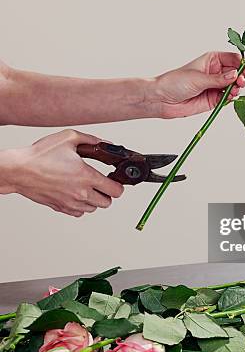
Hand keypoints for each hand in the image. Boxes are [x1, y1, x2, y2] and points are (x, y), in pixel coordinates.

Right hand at [4, 130, 123, 216]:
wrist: (19, 170)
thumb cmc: (39, 156)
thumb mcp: (69, 138)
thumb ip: (91, 140)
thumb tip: (104, 143)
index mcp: (86, 176)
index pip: (116, 190)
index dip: (119, 184)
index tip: (115, 180)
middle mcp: (80, 192)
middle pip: (107, 202)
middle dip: (108, 193)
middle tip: (102, 183)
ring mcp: (70, 202)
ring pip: (93, 209)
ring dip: (94, 200)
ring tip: (87, 187)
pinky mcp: (60, 207)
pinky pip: (78, 213)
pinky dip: (81, 205)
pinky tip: (76, 193)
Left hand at [153, 52, 244, 118]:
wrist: (162, 99)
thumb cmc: (176, 82)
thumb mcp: (198, 78)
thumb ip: (218, 79)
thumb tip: (235, 75)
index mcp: (212, 60)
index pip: (232, 58)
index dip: (241, 63)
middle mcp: (216, 72)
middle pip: (236, 72)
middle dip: (241, 76)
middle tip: (241, 82)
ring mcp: (216, 86)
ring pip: (234, 85)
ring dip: (237, 88)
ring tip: (234, 90)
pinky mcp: (214, 99)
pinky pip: (228, 97)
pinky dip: (231, 97)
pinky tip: (229, 96)